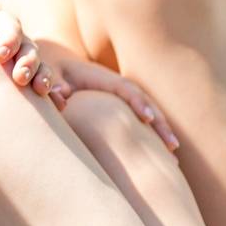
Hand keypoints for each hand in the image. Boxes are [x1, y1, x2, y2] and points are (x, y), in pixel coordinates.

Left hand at [0, 0, 64, 109]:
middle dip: (28, 63)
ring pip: (42, 67)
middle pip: (29, 49)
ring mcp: (26, 60)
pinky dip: (56, 94)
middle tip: (20, 78)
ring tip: (40, 90)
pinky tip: (59, 104)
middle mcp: (19, 41)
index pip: (10, 27)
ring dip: (44, 77)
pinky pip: (48, 86)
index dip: (9, 40)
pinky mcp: (30, 79)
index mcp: (1, 23)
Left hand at [54, 55, 178, 150]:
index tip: (148, 119)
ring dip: (162, 134)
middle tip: (171, 146)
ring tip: (172, 157)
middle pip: (146, 104)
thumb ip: (56, 83)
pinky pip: (143, 123)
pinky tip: (162, 157)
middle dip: (160, 124)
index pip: (127, 90)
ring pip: (150, 115)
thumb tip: (61, 95)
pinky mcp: (123, 108)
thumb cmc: (56, 73)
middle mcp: (119, 87)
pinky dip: (153, 137)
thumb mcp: (53, 75)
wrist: (61, 68)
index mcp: (104, 78)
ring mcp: (124, 98)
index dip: (138, 103)